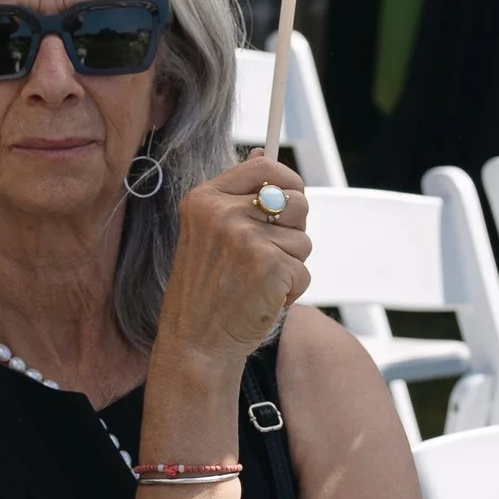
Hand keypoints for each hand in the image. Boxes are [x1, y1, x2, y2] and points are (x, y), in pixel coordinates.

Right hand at [153, 151, 312, 371]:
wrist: (195, 344)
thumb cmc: (205, 292)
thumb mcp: (206, 234)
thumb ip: (236, 196)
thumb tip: (263, 155)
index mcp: (204, 199)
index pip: (264, 167)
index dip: (287, 182)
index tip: (288, 200)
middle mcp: (223, 213)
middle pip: (296, 201)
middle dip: (293, 230)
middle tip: (267, 256)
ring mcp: (246, 238)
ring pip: (303, 240)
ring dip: (290, 265)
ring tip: (257, 282)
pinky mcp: (269, 265)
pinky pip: (303, 270)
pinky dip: (290, 290)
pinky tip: (262, 299)